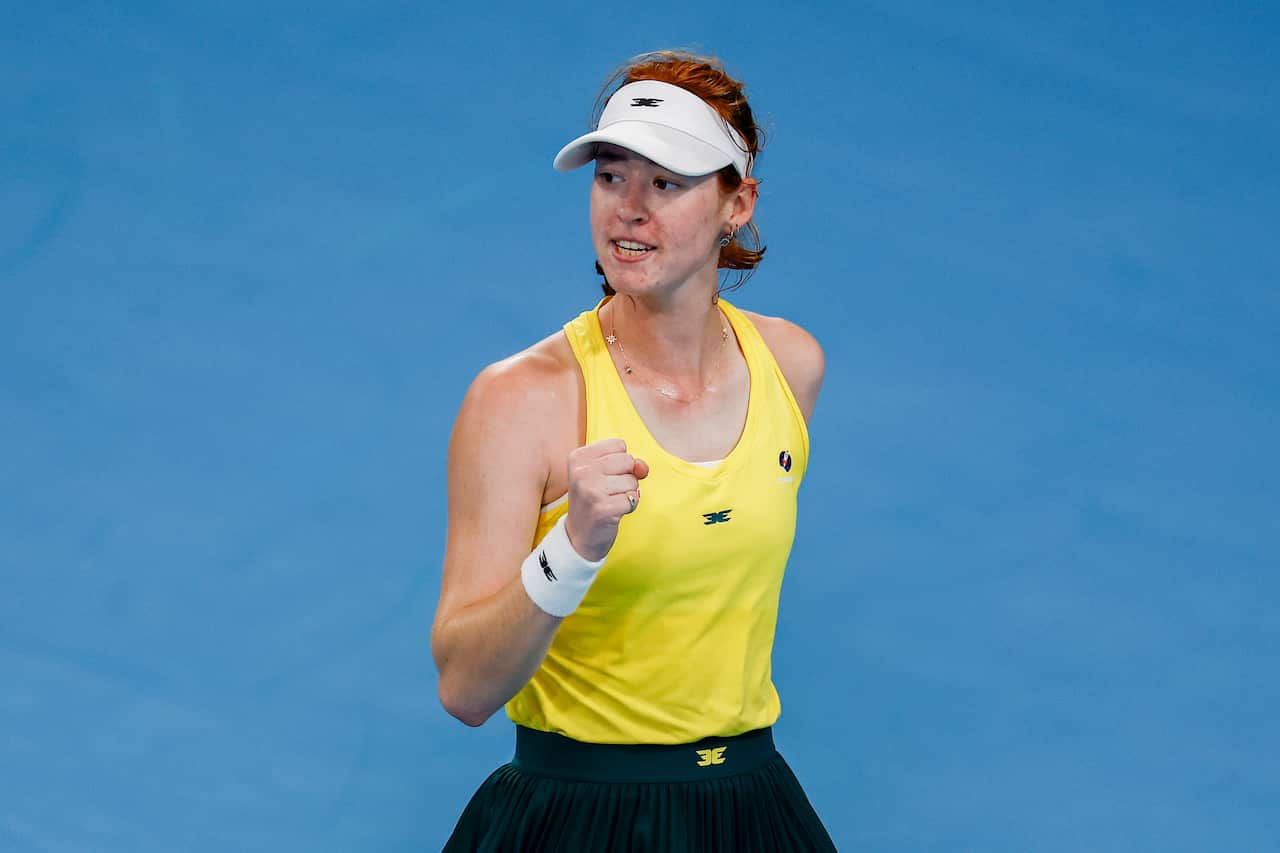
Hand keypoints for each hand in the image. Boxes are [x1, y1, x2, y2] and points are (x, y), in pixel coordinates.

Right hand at [563, 438, 648, 561]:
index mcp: (578, 457)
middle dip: (626, 477)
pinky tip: (614, 512)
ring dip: (628, 493)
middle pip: (627, 460)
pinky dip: (629, 506)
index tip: (604, 476)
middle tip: (608, 491)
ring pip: (632, 481)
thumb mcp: (604, 474)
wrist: (579, 536)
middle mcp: (581, 471)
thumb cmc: (594, 500)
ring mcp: (591, 490)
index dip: (620, 463)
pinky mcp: (603, 509)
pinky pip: (633, 499)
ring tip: (610, 502)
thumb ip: (628, 463)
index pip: (618, 445)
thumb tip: (642, 468)